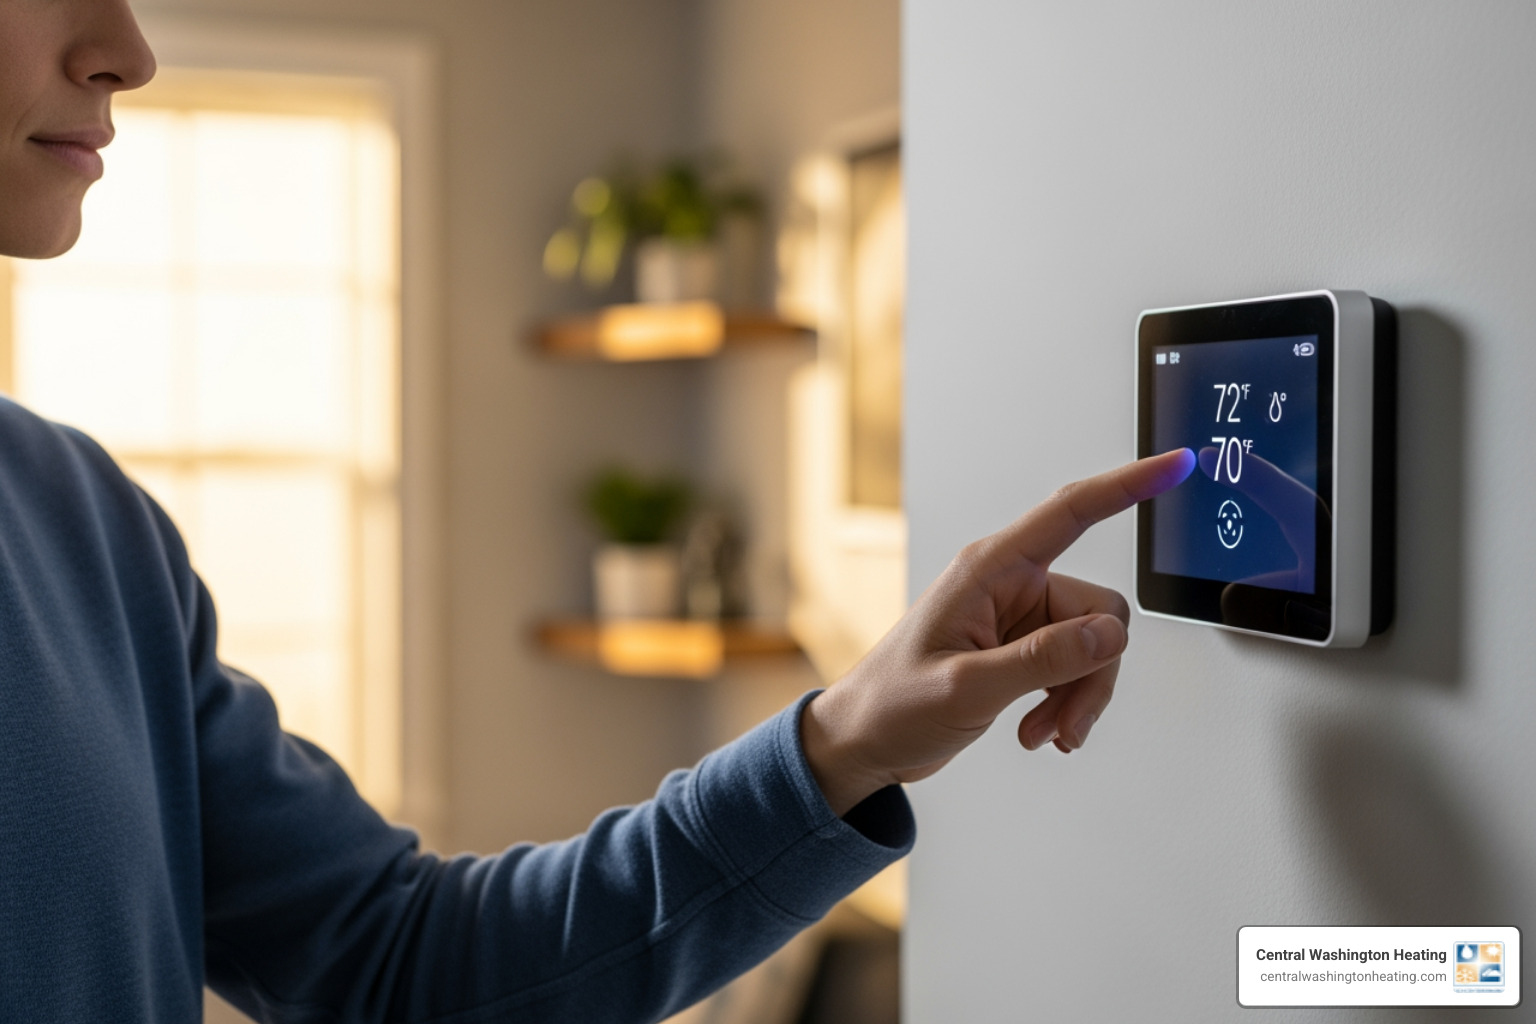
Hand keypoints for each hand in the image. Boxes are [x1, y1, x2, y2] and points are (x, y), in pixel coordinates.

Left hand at [800, 449, 1194, 815]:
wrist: (864, 742)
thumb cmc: (891, 705)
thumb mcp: (966, 687)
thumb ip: (1041, 660)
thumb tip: (1107, 635)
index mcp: (989, 570)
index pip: (1070, 512)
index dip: (1127, 485)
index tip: (1174, 465)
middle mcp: (1009, 586)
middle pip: (1099, 610)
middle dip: (1093, 670)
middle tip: (1064, 719)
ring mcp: (1018, 618)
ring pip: (1094, 645)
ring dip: (1078, 695)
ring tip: (1044, 731)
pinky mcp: (1023, 649)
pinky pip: (1077, 666)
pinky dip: (1067, 703)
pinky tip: (1038, 730)